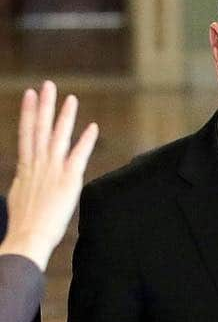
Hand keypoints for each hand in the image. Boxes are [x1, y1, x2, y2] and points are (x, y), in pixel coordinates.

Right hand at [0, 81, 97, 269]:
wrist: (28, 236)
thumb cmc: (24, 226)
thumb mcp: (21, 200)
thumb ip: (27, 187)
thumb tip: (27, 187)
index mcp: (25, 169)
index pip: (26, 134)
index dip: (28, 114)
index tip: (29, 96)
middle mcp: (36, 165)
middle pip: (38, 128)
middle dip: (43, 105)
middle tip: (46, 85)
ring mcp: (51, 170)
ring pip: (57, 136)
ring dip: (64, 116)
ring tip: (69, 97)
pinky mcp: (68, 180)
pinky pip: (78, 155)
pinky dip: (85, 140)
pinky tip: (92, 126)